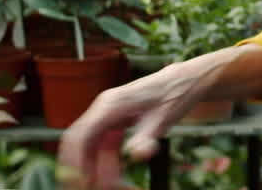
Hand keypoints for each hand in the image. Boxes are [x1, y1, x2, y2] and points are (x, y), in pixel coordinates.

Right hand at [57, 66, 201, 188]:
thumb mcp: (163, 119)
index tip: (85, 180)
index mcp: (110, 105)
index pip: (82, 135)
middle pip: (80, 142)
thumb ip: (147, 138)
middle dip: (80, 167)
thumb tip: (138, 155)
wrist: (183, 82)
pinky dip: (105, 162)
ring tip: (108, 186)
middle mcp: (103, 109)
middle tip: (88, 187)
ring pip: (90, 146)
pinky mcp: (114, 122)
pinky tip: (116, 177)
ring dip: (94, 167)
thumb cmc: (173, 96)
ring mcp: (107, 115)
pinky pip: (102, 146)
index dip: (78, 161)